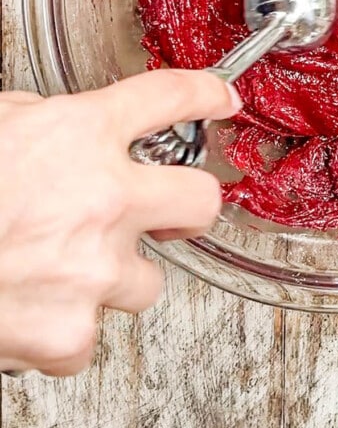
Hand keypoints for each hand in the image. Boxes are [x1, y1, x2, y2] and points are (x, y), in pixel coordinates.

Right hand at [0, 71, 240, 376]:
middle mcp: (101, 199)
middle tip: (162, 209)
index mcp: (78, 135)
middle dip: (187, 205)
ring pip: (148, 280)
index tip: (219, 99)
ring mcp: (92, 270)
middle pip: (201, 201)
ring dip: (113, 274)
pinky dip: (67, 325)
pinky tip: (28, 303)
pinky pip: (93, 333)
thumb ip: (44, 121)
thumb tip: (69, 126)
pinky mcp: (71, 334)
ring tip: (55, 266)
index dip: (204, 94)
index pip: (167, 97)